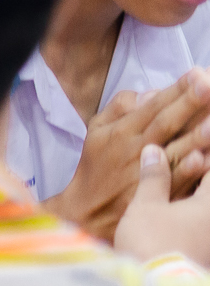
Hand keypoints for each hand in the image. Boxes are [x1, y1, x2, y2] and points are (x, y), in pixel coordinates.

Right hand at [45, 69, 209, 240]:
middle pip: (169, 123)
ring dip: (197, 135)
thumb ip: (120, 107)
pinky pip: (178, 182)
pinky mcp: (158, 197)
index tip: (198, 73)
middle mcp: (137, 150)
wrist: (87, 212)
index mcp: (123, 131)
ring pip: (177, 151)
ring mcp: (148, 174)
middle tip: (209, 84)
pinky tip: (203, 159)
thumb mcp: (97, 130)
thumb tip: (151, 93)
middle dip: (191, 103)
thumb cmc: (96, 167)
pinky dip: (190, 171)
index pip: (155, 106)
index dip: (177, 89)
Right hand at [114, 144, 209, 264]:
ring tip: (179, 193)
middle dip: (200, 176)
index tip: (199, 139)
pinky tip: (177, 220)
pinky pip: (203, 231)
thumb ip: (153, 178)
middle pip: (209, 191)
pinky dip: (193, 220)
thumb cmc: (152, 242)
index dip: (203, 153)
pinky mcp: (206, 256)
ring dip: (195, 199)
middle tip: (191, 163)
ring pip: (203, 212)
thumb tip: (154, 150)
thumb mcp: (146, 206)